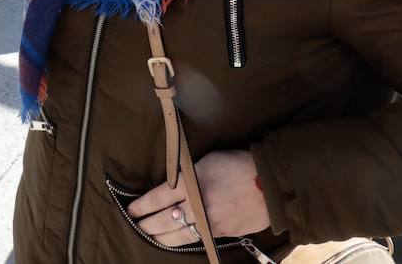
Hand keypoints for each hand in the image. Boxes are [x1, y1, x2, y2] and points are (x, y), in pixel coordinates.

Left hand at [126, 150, 268, 246]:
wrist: (270, 184)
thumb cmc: (237, 165)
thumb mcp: (207, 161)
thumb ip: (187, 176)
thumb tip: (171, 187)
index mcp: (192, 182)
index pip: (157, 197)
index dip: (141, 206)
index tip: (131, 210)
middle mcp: (197, 204)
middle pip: (163, 220)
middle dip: (146, 224)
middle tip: (137, 225)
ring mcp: (209, 222)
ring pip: (178, 235)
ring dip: (160, 236)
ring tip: (150, 235)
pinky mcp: (221, 233)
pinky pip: (196, 239)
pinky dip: (181, 240)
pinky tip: (173, 239)